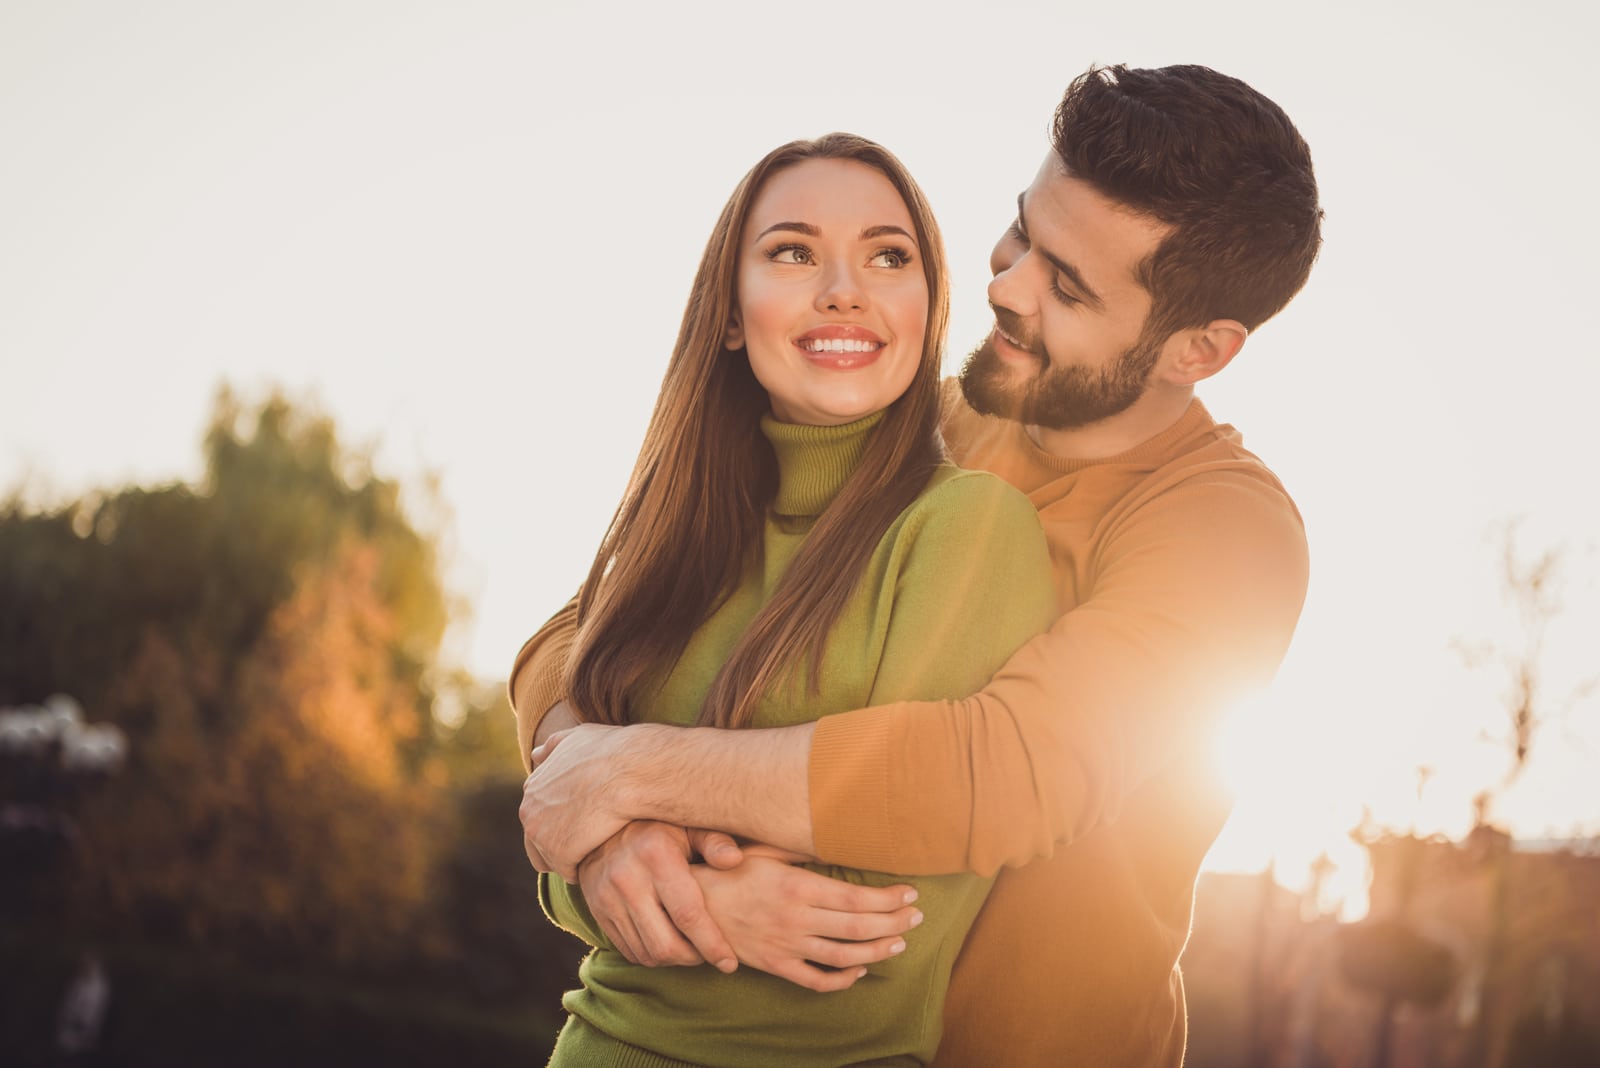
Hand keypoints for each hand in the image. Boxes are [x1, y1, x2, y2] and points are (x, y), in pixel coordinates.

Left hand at [521, 723, 639, 879]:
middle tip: (591, 840)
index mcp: (532, 788)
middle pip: (538, 842)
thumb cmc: (613, 752)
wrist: (630, 771)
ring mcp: (541, 835)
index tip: (584, 822)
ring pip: (552, 860)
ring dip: (572, 858)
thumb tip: (536, 755)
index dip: (561, 822)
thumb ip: (555, 746)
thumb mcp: (579, 738)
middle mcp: (528, 811)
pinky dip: (585, 869)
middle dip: (562, 843)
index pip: (538, 817)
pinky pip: (570, 872)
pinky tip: (603, 858)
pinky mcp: (559, 854)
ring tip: (598, 850)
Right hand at [578, 821, 737, 972]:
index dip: (712, 944)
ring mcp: (607, 897)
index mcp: (656, 854)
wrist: (604, 825)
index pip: (687, 914)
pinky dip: (652, 956)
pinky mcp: (598, 912)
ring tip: (691, 947)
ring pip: (647, 953)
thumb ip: (715, 842)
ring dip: (674, 960)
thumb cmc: (661, 827)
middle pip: (665, 944)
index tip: (729, 963)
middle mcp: (627, 878)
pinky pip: (629, 951)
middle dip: (693, 958)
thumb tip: (734, 860)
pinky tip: (668, 941)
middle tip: (709, 953)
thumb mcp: (689, 825)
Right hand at [692, 851, 922, 992]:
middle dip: (894, 924)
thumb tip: (838, 840)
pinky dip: (842, 979)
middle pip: (858, 927)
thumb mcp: (766, 850)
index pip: (856, 897)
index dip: (889, 899)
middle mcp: (795, 918)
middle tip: (917, 918)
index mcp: (797, 886)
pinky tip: (858, 970)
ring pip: (843, 956)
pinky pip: (816, 980)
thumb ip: (802, 849)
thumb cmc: (730, 871)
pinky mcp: (775, 965)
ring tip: (899, 944)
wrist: (692, 905)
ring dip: (877, 951)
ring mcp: (786, 945)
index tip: (910, 894)